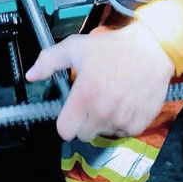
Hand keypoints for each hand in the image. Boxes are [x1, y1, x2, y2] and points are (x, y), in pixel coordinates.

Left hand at [25, 23, 174, 141]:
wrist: (150, 49)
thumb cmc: (112, 48)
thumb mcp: (75, 47)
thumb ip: (49, 61)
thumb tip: (31, 75)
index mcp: (85, 95)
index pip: (65, 131)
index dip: (65, 122)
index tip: (70, 114)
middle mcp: (103, 110)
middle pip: (84, 134)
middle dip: (84, 121)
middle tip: (92, 102)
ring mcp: (123, 117)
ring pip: (104, 133)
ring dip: (104, 121)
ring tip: (110, 99)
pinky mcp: (140, 121)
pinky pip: (124, 132)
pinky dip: (123, 123)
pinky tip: (124, 104)